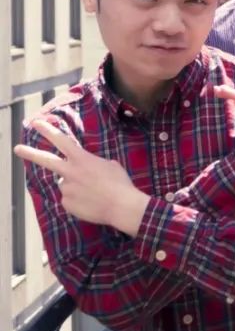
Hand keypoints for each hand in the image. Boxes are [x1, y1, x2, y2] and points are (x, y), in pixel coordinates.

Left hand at [15, 120, 150, 235]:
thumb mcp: (110, 166)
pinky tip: (91, 203)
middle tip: (17, 149)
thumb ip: (93, 165)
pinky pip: (70, 199)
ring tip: (93, 193)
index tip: (36, 123)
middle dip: (29, 153)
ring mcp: (66, 188)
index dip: (48, 130)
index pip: (61, 141)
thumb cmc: (120, 184)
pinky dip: (78, 201)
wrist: (122, 206)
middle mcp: (70, 172)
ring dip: (76, 187)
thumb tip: (85, 170)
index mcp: (82, 159)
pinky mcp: (66, 203)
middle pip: (46, 160)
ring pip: (66, 184)